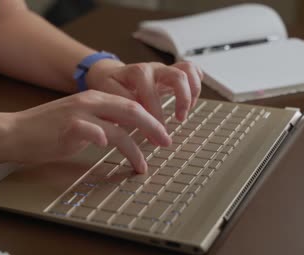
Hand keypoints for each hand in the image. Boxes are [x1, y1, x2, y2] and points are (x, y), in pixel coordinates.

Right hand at [8, 90, 170, 172]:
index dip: (151, 120)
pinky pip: (91, 131)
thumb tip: (126, 133)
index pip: (132, 105)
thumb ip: (103, 123)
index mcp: (96, 98)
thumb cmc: (49, 130)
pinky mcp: (67, 127)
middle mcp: (90, 102)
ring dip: (134, 149)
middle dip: (153, 128)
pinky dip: (103, 139)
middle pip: (132, 111)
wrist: (16, 131)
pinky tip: (110, 151)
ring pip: (118, 128)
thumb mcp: (81, 120)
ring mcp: (79, 113)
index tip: (162, 135)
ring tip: (142, 165)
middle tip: (165, 143)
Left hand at [86, 60, 203, 123]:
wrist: (110, 74)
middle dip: (182, 100)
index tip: (155, 137)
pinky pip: (193, 71)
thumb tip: (136, 117)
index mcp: (137, 73)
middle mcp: (154, 68)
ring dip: (192, 92)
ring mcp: (165, 69)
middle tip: (179, 120)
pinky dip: (196, 86)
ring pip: (189, 70)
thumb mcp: (108, 94)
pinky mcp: (172, 72)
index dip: (154, 117)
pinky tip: (189, 103)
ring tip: (186, 111)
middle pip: (178, 76)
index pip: (151, 92)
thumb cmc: (109, 86)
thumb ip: (121, 103)